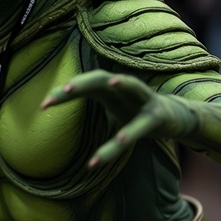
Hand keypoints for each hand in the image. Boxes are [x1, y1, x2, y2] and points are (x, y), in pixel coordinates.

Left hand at [41, 70, 196, 169]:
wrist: (177, 119)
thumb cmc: (136, 112)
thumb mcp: (112, 109)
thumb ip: (93, 106)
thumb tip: (68, 108)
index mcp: (110, 90)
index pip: (84, 86)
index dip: (65, 93)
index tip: (44, 104)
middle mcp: (124, 90)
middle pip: (101, 79)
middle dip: (81, 84)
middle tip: (62, 93)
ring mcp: (143, 100)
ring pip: (127, 87)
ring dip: (111, 86)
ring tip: (100, 95)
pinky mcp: (156, 117)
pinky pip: (139, 127)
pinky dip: (128, 134)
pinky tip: (119, 141)